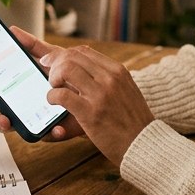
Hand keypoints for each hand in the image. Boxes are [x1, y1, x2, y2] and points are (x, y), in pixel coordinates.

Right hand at [0, 27, 86, 142]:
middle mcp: (29, 107)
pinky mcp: (58, 129)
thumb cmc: (69, 75)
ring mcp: (42, 120)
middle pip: (6, 114)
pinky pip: (51, 134)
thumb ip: (33, 47)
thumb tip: (14, 31)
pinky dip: (52, 132)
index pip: (1, 96)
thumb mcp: (52, 58)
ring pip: (23, 128)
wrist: (95, 88)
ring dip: (15, 126)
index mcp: (24, 91)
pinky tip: (57, 128)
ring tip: (11, 121)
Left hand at [34, 32, 155, 168]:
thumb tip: (84, 71)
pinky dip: (52, 96)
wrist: (144, 143)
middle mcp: (109, 78)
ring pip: (65, 69)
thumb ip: (108, 79)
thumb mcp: (126, 90)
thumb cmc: (132, 121)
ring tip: (54, 89)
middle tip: (50, 77)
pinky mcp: (90, 113)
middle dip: (54, 64)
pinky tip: (53, 102)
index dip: (63, 55)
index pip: (83, 51)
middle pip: (71, 56)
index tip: (53, 63)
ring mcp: (100, 94)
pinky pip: (62, 95)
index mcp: (117, 71)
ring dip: (53, 77)